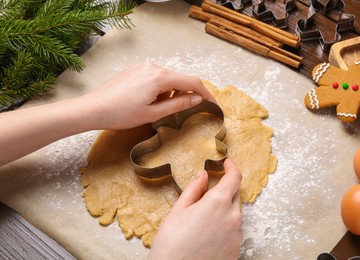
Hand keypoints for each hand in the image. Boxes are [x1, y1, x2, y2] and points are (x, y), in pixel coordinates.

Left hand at [80, 62, 214, 129]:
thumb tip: (197, 99)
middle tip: (186, 111)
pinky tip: (147, 102)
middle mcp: (153, 67)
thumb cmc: (121, 114)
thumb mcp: (153, 113)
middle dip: (186, 94)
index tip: (213, 104)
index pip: (192, 81)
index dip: (205, 93)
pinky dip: (159, 89)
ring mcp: (143, 67)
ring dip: (170, 93)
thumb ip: (178, 105)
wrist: (93, 109)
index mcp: (160, 77)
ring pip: (167, 79)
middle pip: (180, 79)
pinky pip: (155, 77)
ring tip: (156, 109)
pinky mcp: (135, 70)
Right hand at [148, 159, 242, 259]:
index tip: (227, 163)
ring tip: (202, 222)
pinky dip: (225, 227)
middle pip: (235, 195)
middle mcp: (233, 216)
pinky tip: (208, 235)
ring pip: (234, 213)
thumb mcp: (179, 209)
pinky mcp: (236, 249)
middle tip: (206, 197)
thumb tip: (203, 174)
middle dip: (224, 190)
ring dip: (224, 210)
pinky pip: (234, 231)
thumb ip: (194, 188)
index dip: (231, 167)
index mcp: (218, 202)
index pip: (234, 177)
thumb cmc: (171, 242)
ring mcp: (237, 235)